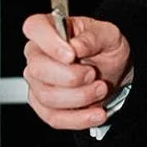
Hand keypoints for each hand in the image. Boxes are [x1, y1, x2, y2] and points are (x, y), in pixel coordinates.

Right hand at [23, 13, 131, 130]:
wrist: (113, 71)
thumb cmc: (104, 47)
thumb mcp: (109, 35)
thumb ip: (93, 37)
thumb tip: (76, 46)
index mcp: (49, 28)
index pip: (34, 27)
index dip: (49, 42)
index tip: (71, 55)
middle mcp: (37, 54)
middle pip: (37, 69)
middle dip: (71, 77)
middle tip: (93, 74)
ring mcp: (37, 81)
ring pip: (47, 96)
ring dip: (80, 97)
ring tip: (100, 89)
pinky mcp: (43, 105)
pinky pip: (54, 117)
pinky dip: (79, 118)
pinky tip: (97, 112)